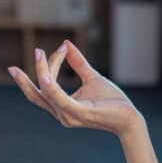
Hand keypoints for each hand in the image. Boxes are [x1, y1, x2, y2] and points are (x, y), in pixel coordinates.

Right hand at [9, 40, 144, 138]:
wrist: (130, 118)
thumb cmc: (112, 101)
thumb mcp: (92, 78)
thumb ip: (78, 63)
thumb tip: (66, 44)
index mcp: (63, 107)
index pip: (44, 87)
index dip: (47, 67)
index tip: (62, 48)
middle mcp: (62, 114)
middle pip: (40, 91)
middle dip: (31, 74)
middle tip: (37, 51)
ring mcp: (69, 115)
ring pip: (47, 91)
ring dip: (43, 71)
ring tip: (40, 53)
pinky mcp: (80, 113)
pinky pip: (60, 99)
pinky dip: (51, 87)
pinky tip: (46, 76)